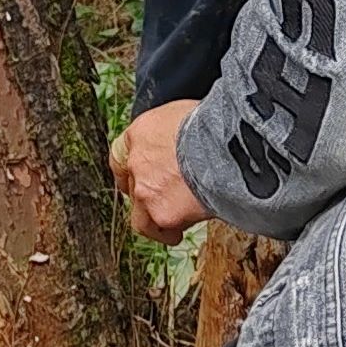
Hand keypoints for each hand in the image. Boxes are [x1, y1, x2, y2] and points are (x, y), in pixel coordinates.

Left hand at [115, 101, 207, 238]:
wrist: (224, 146)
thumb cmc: (214, 124)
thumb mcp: (188, 114)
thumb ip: (177, 131)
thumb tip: (189, 138)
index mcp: (141, 132)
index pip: (122, 154)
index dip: (131, 169)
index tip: (141, 176)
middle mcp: (137, 162)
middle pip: (132, 185)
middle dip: (146, 194)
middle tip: (161, 200)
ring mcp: (145, 190)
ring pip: (139, 215)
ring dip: (153, 220)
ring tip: (170, 227)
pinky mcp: (162, 213)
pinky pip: (162, 229)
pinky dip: (170, 232)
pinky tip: (181, 232)